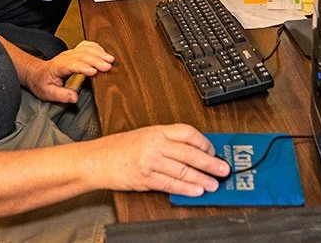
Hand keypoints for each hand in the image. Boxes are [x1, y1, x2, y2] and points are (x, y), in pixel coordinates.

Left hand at [26, 41, 114, 103]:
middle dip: (96, 60)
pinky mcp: (74, 52)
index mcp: (58, 67)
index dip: (83, 67)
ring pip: (86, 49)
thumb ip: (62, 95)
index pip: (72, 65)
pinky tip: (104, 52)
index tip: (94, 72)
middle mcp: (65, 57)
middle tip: (108, 66)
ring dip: (98, 53)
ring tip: (110, 59)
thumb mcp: (48, 93)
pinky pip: (86, 45)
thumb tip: (75, 98)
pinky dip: (96, 47)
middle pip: (82, 55)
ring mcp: (70, 53)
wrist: (37, 73)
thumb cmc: (42, 83)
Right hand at [92, 124, 229, 196]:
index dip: (204, 142)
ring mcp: (150, 161)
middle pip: (189, 153)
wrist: (97, 160)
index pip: (187, 133)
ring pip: (182, 170)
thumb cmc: (118, 148)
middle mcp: (155, 144)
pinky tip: (196, 190)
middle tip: (223, 169)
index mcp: (157, 131)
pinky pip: (170, 184)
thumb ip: (166, 142)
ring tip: (214, 184)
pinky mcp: (145, 178)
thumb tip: (192, 151)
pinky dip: (185, 188)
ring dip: (201, 178)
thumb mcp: (144, 136)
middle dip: (210, 162)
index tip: (214, 150)